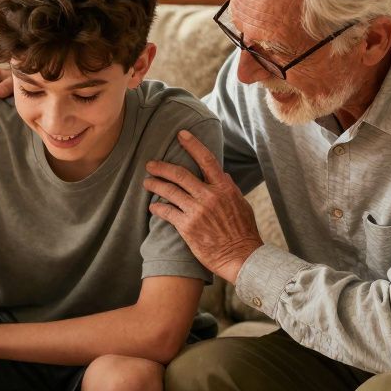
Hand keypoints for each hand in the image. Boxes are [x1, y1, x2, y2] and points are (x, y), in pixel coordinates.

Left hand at [143, 130, 263, 283]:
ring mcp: (197, 211)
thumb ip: (229, 188)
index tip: (181, 134)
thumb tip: (221, 174)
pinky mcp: (187, 227)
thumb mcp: (241, 205)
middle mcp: (209, 196)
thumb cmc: (243, 232)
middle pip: (180, 174)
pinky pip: (167, 212)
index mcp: (224, 188)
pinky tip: (153, 207)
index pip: (207, 160)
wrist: (240, 257)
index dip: (193, 144)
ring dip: (155, 185)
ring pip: (170, 191)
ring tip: (147, 183)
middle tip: (150, 165)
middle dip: (162, 167)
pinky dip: (157, 208)